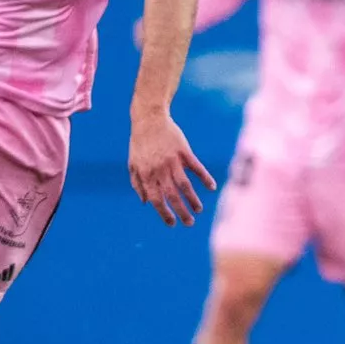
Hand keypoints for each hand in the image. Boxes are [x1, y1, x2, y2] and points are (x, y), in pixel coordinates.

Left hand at [129, 110, 217, 226]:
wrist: (149, 119)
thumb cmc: (140, 143)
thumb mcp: (133, 164)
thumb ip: (137, 184)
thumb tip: (145, 203)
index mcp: (147, 175)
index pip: (156, 200)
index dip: (164, 213)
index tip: (172, 224)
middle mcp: (160, 170)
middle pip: (172, 196)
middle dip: (181, 212)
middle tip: (189, 223)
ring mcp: (173, 160)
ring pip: (185, 185)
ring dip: (193, 199)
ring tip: (199, 210)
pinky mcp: (184, 151)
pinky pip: (196, 167)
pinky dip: (205, 178)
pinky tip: (211, 187)